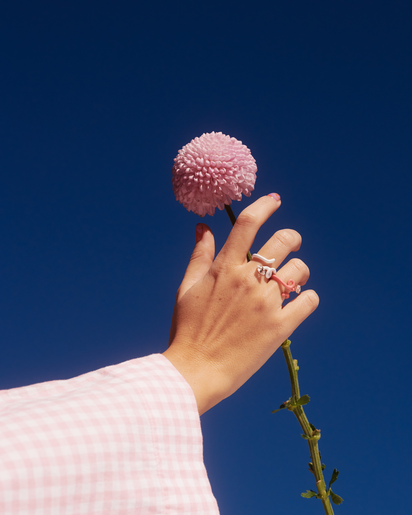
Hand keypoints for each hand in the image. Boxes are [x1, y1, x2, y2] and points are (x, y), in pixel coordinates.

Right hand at [163, 195, 318, 414]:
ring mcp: (266, 304)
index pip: (248, 224)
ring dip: (298, 271)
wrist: (196, 371)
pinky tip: (298, 303)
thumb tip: (203, 227)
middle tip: (291, 244)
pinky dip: (307, 298)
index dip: (264, 206)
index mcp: (224, 268)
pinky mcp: (280, 327)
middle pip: (284, 241)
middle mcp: (248, 280)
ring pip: (299, 269)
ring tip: (290, 282)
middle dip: (292, 237)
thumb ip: (199, 255)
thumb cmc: (187, 328)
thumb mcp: (187, 287)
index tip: (274, 200)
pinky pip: (309, 301)